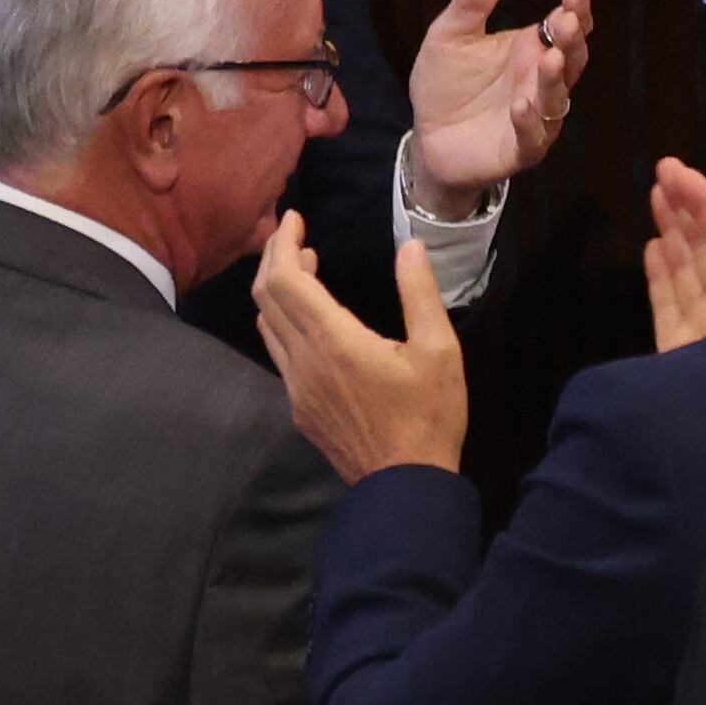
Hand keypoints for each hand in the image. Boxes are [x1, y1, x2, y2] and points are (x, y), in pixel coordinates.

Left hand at [252, 218, 464, 479]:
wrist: (404, 487)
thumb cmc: (429, 416)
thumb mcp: (439, 350)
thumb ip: (420, 293)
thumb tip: (410, 245)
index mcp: (333, 341)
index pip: (285, 278)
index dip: (283, 242)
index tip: (295, 218)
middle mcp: (303, 361)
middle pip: (266, 296)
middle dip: (274, 257)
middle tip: (296, 233)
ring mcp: (296, 387)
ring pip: (266, 324)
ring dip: (277, 288)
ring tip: (305, 265)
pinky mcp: (298, 407)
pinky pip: (277, 351)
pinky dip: (282, 319)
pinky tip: (309, 317)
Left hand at [404, 0, 591, 212]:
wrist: (427, 138)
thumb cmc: (447, 84)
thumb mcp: (450, 36)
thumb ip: (472, 2)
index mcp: (530, 50)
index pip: (563, 27)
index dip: (574, 10)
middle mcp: (540, 82)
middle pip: (570, 60)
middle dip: (572, 40)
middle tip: (568, 19)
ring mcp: (535, 118)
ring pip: (556, 99)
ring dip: (555, 80)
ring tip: (550, 58)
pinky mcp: (518, 150)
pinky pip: (532, 139)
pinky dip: (529, 123)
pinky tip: (521, 105)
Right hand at [643, 156, 705, 348]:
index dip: (704, 202)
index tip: (677, 171)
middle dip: (686, 209)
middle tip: (663, 171)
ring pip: (688, 273)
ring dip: (673, 233)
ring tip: (655, 196)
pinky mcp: (679, 352)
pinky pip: (667, 308)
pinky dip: (660, 278)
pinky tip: (653, 247)